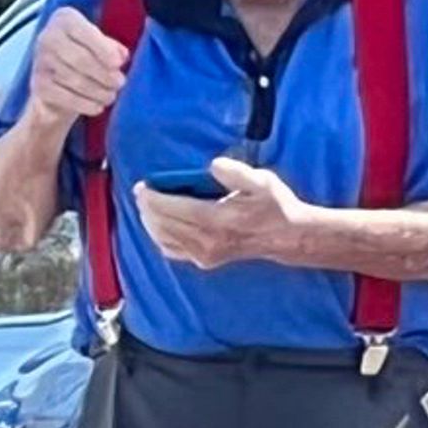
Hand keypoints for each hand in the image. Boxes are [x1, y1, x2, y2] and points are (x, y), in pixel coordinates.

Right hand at [27, 6, 127, 124]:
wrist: (55, 76)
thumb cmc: (84, 53)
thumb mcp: (98, 43)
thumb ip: (111, 47)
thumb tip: (121, 56)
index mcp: (65, 19)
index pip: (85, 32)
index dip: (103, 50)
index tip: (118, 64)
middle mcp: (48, 37)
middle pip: (81, 59)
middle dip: (105, 74)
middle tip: (119, 83)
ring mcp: (41, 62)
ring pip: (76, 81)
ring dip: (99, 91)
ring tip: (111, 95)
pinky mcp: (39, 86)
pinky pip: (67, 98)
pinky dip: (86, 104)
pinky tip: (98, 106)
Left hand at [134, 156, 311, 269]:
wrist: (286, 237)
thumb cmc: (273, 206)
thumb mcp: (260, 181)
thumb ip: (234, 172)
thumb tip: (212, 166)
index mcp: (217, 220)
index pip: (173, 209)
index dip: (153, 198)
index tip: (142, 186)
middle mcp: (208, 241)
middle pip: (164, 225)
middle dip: (147, 208)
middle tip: (141, 192)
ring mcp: (205, 255)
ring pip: (164, 239)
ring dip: (150, 222)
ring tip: (146, 207)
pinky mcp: (205, 261)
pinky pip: (173, 251)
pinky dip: (160, 238)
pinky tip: (157, 226)